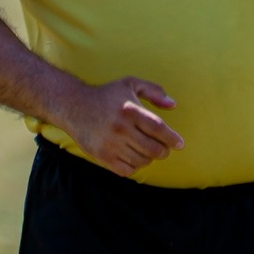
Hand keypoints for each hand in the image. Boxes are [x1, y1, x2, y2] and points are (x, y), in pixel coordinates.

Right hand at [60, 76, 183, 177]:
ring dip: (149, 158)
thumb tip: (173, 105)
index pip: (158, 128)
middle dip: (163, 151)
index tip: (180, 144)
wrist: (74, 106)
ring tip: (146, 150)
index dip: (172, 138)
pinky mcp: (102, 156)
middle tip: (163, 148)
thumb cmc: (107, 95)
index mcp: (129, 109)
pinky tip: (133, 157)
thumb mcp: (130, 84)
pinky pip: (127, 170)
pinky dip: (135, 166)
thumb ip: (154, 91)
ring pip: (142, 161)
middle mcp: (120, 128)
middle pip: (153, 149)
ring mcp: (110, 144)